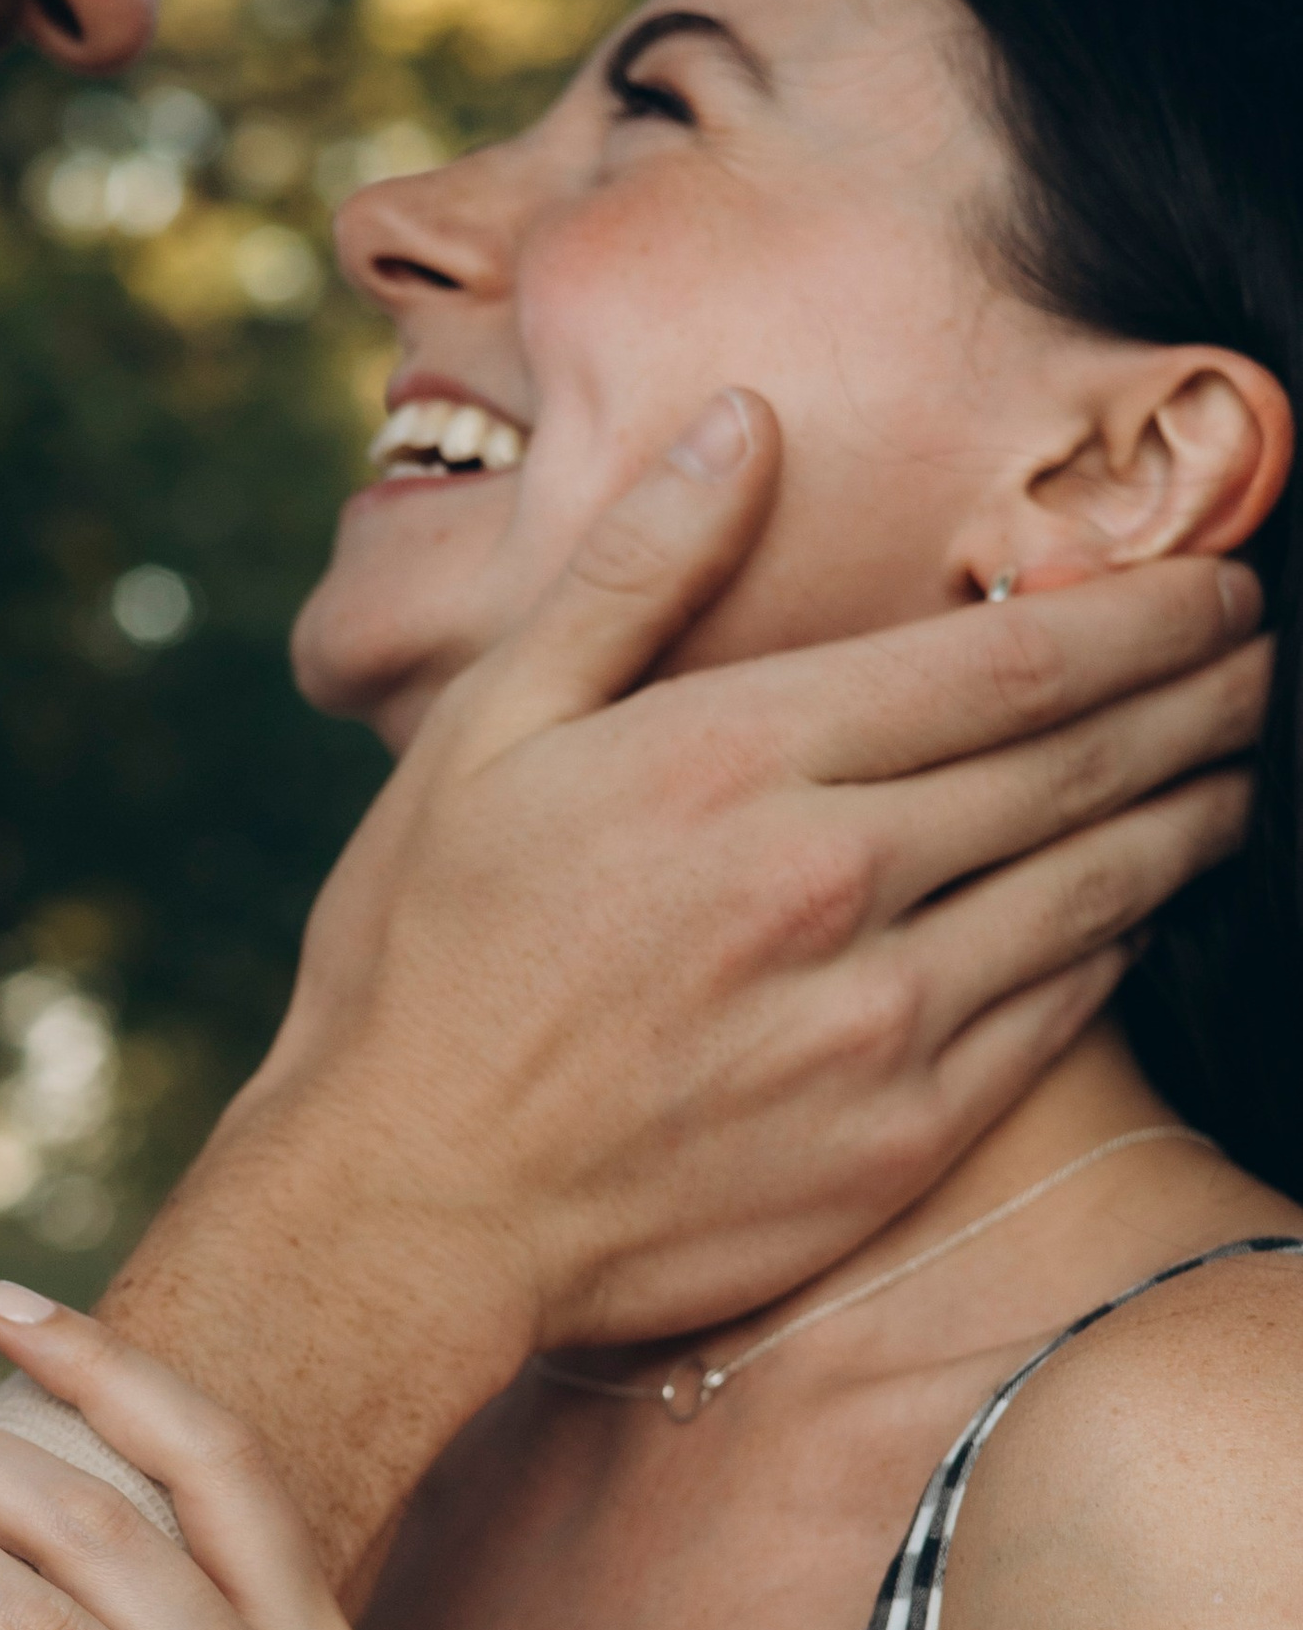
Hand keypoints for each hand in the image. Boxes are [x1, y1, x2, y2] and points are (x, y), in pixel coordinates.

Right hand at [109, 386, 1264, 1584]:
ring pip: (1094, 889)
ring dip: (1187, 818)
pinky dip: (1116, 945)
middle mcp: (831, 881)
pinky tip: (1135, 910)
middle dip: (1198, 697)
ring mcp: (876, 1021)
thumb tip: (747, 423)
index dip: (1142, 614)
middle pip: (1082, 763)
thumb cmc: (423, 959)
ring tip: (1231, 775)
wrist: (411, 1206)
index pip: (1010, 661)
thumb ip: (633, 573)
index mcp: (737, 760)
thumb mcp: (486, 731)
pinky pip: (1055, 1017)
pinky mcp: (896, 1136)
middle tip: (1257, 658)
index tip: (1217, 583)